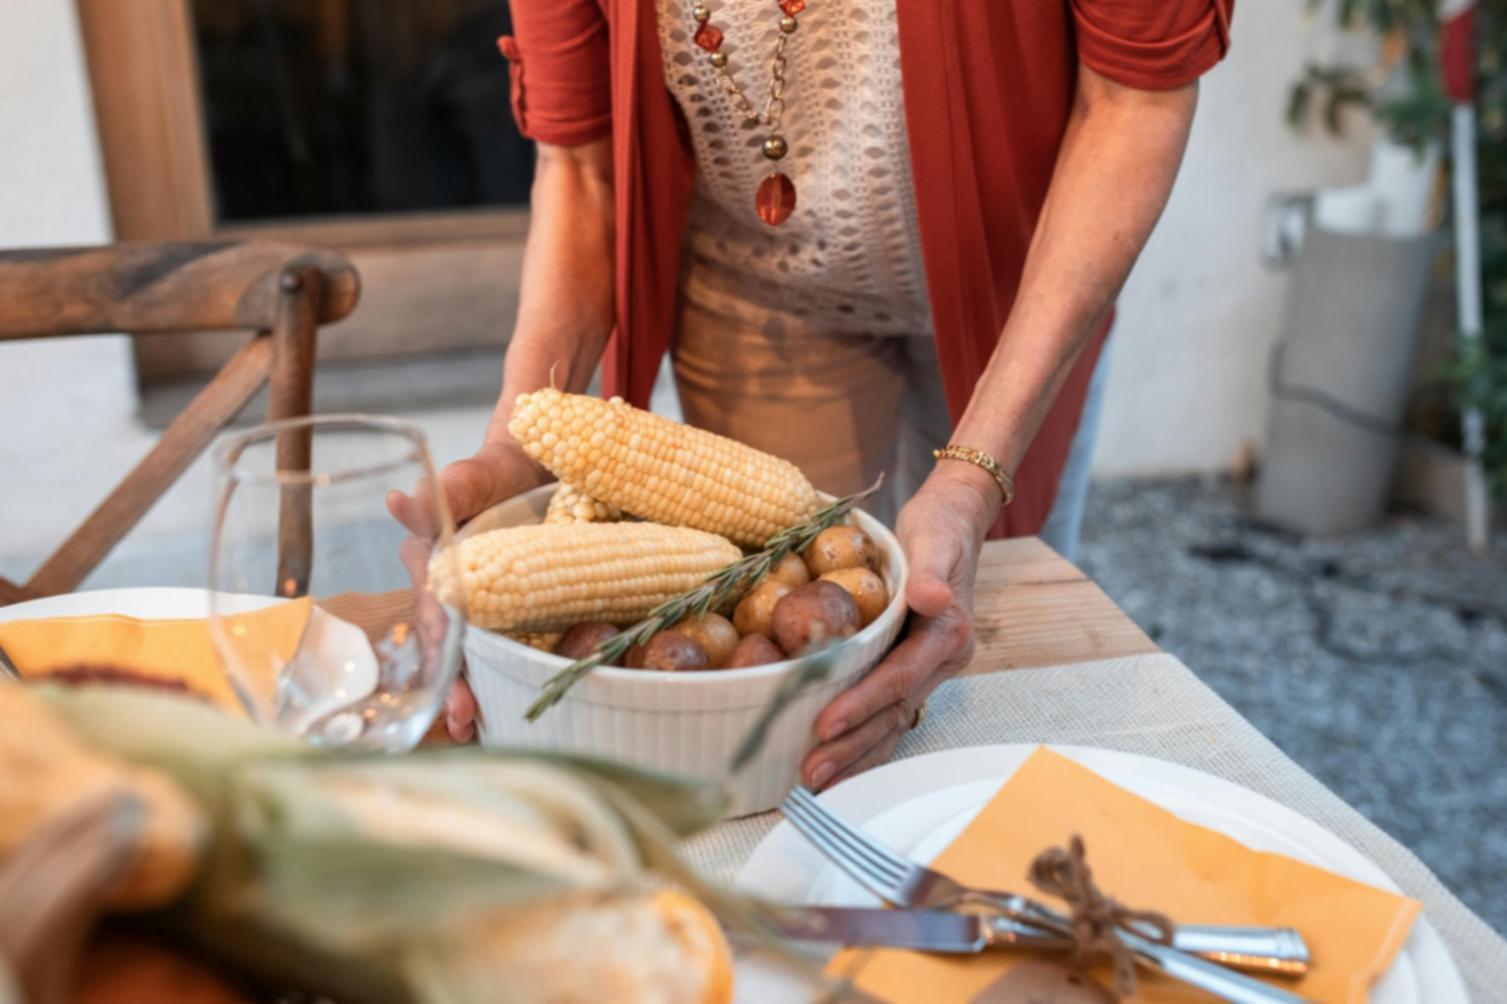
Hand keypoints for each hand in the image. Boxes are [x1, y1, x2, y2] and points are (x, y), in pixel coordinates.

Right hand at [387, 441, 545, 741]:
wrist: (558, 462)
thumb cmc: (515, 464)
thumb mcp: (490, 469)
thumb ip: (457, 484)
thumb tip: (402, 499)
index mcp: (438, 552)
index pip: (434, 600)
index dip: (440, 635)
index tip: (448, 661)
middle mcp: (451, 582)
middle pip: (446, 638)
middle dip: (450, 679)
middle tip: (461, 717)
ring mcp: (481, 601)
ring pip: (466, 651)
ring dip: (464, 690)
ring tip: (470, 727)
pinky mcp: (513, 613)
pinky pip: (501, 649)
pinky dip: (495, 680)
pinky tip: (492, 716)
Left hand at [802, 464, 998, 788]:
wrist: (956, 520)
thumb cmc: (941, 526)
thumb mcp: (936, 537)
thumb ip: (931, 570)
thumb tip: (930, 596)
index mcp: (948, 633)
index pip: (900, 677)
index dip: (862, 703)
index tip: (824, 725)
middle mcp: (942, 660)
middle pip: (895, 712)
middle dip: (853, 746)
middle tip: (811, 772)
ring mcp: (928, 668)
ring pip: (892, 721)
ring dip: (856, 755)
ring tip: (816, 782)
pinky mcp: (912, 667)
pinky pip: (888, 710)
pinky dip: (863, 738)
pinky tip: (836, 758)